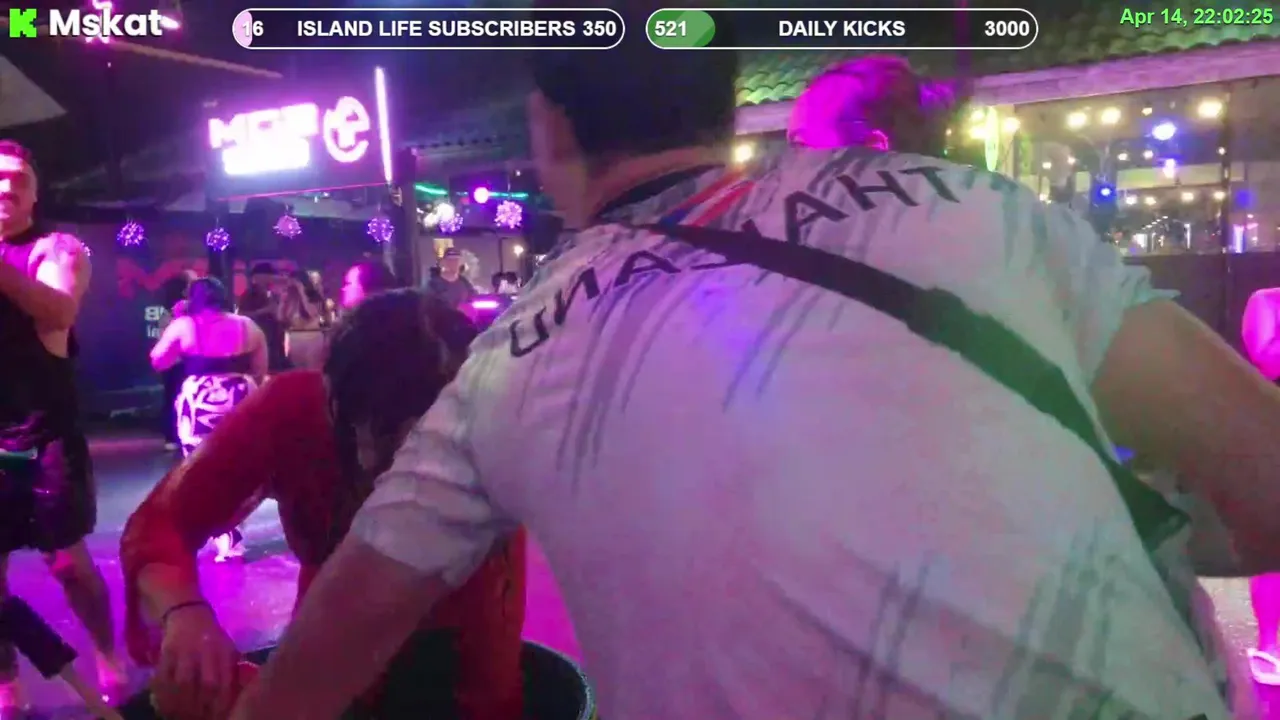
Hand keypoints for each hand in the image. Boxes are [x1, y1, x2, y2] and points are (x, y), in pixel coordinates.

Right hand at [151, 603, 239, 719]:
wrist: (188, 612)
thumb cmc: (212, 637)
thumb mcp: (227, 649)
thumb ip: (230, 672)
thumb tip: (232, 701)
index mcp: (225, 651)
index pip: (225, 682)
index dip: (220, 704)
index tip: (217, 717)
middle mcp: (207, 650)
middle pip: (206, 684)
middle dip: (201, 708)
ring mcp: (185, 650)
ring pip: (183, 683)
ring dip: (181, 705)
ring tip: (179, 717)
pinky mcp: (167, 651)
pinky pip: (163, 677)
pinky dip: (162, 694)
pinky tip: (162, 706)